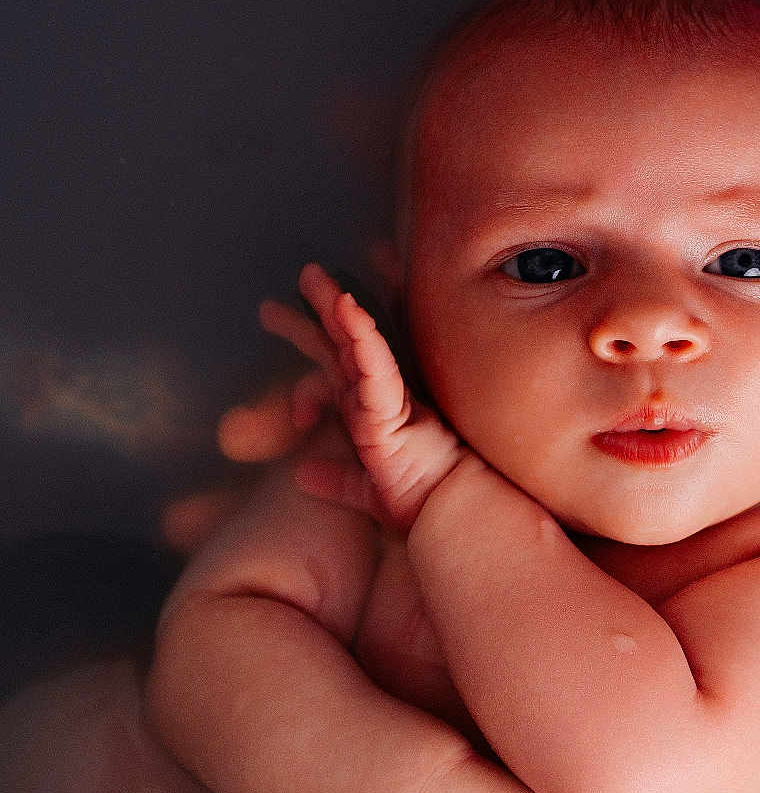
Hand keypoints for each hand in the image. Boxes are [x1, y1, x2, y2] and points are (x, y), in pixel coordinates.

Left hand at [259, 263, 467, 532]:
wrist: (450, 517)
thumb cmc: (422, 503)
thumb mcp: (368, 492)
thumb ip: (338, 480)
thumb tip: (301, 475)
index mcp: (371, 413)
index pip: (335, 367)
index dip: (309, 339)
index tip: (276, 318)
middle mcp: (379, 398)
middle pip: (343, 343)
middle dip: (319, 310)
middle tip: (303, 275)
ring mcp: (388, 397)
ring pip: (355, 341)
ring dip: (334, 306)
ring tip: (311, 275)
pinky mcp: (393, 405)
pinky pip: (373, 361)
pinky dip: (359, 332)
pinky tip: (344, 306)